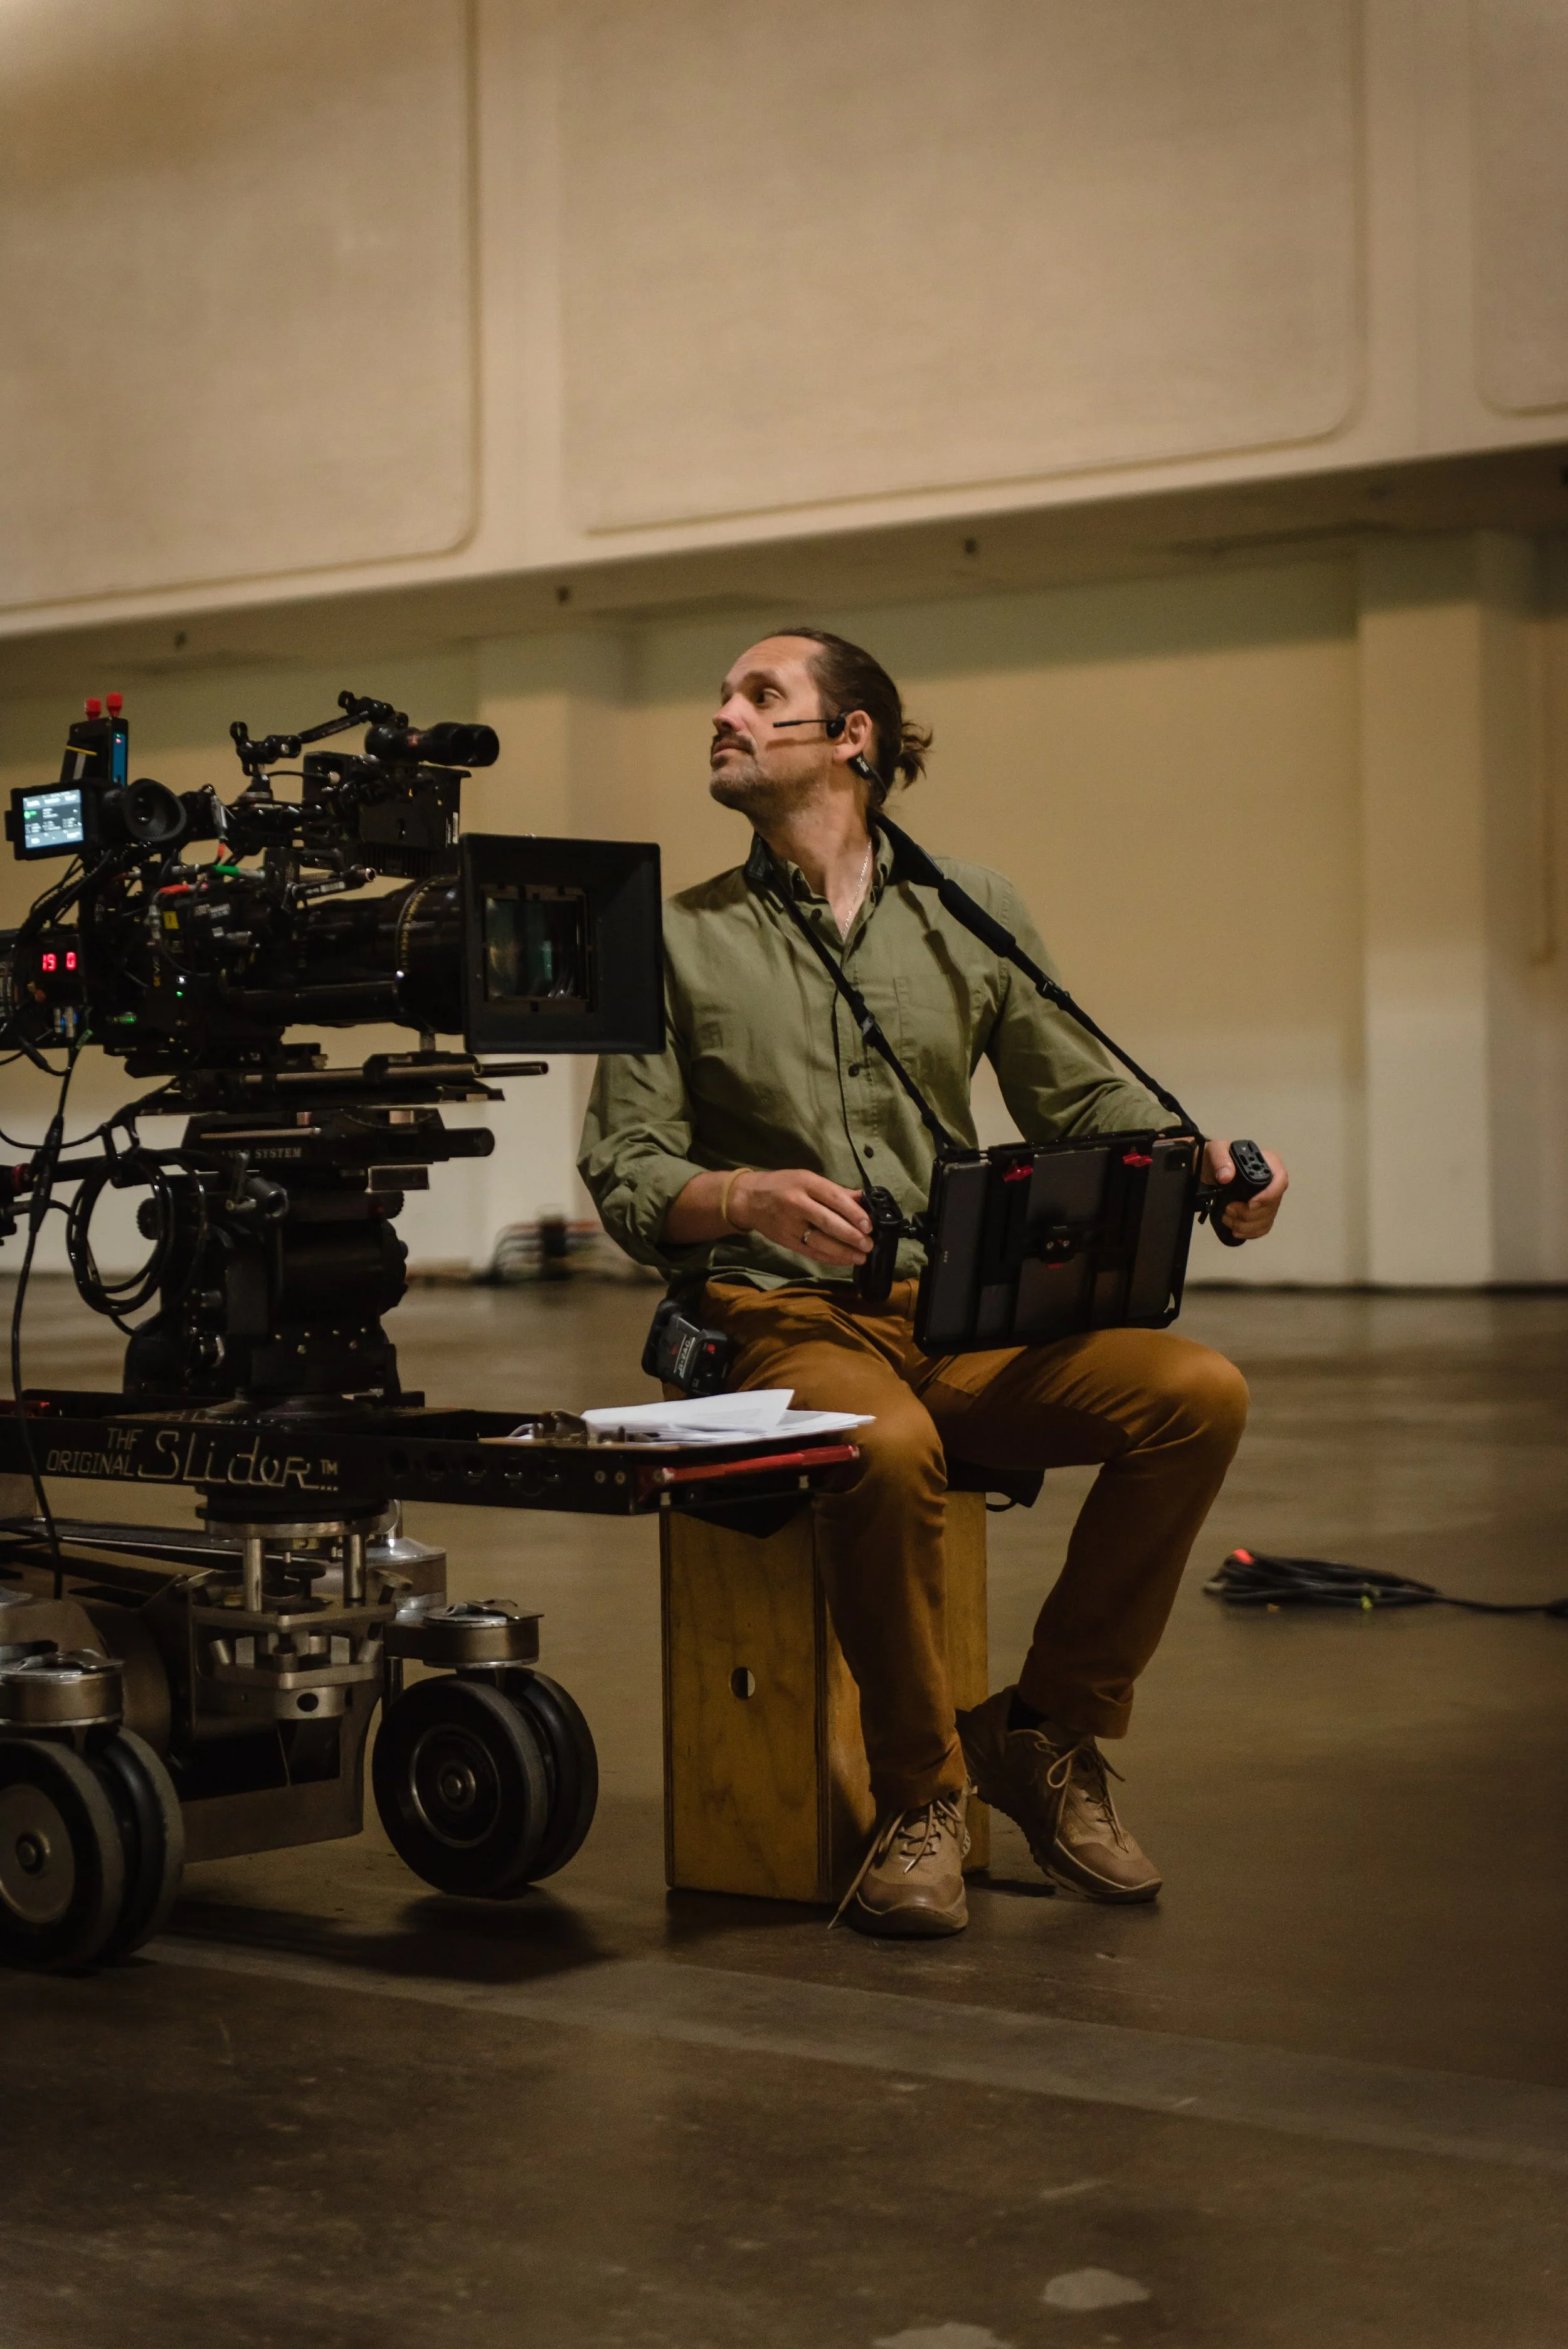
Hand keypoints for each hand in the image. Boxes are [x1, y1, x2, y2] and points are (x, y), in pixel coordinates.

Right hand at [730, 1168, 871, 1265]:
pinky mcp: (785, 1240)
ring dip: (842, 1251)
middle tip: (868, 1244)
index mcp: (805, 1183)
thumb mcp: (808, 1179)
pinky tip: (843, 1260)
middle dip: (850, 1235)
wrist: (749, 1199)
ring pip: (819, 1241)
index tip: (869, 1225)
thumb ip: (836, 1191)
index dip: (853, 1213)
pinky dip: (829, 1258)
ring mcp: (789, 1224)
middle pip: (827, 1221)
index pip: (833, 1198)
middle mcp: (796, 1203)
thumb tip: (865, 1198)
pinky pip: (810, 1251)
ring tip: (860, 1257)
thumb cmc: (784, 1185)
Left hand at [1202, 1139, 1288, 1240]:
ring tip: (1227, 1218)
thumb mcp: (1215, 1150)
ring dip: (1246, 1224)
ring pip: (1267, 1219)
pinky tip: (1236, 1230)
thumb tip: (1226, 1176)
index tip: (1250, 1204)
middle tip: (1229, 1210)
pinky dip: (1250, 1232)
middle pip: (1273, 1205)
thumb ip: (1221, 1159)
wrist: (1210, 1169)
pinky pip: (1263, 1227)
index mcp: (1268, 1163)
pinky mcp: (1261, 1211)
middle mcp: (1272, 1181)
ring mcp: (1268, 1198)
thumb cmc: (1217, 1157)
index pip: (1280, 1180)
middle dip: (1249, 1214)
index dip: (1269, 1195)